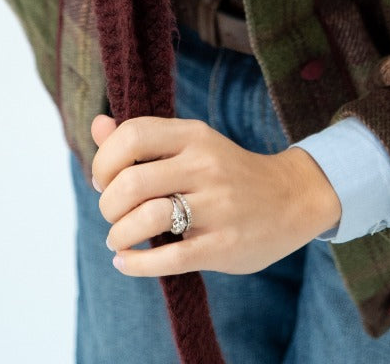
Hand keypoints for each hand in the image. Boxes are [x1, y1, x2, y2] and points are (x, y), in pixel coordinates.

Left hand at [90, 113, 341, 277]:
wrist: (292, 199)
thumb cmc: (227, 172)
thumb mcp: (192, 144)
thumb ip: (143, 137)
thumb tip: (97, 125)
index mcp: (194, 135)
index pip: (133, 135)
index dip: (105, 159)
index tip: (102, 179)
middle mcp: (205, 166)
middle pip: (132, 182)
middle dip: (107, 204)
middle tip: (112, 214)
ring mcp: (216, 206)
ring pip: (146, 219)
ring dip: (119, 235)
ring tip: (119, 239)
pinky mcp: (222, 245)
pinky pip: (167, 259)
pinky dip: (135, 264)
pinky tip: (126, 262)